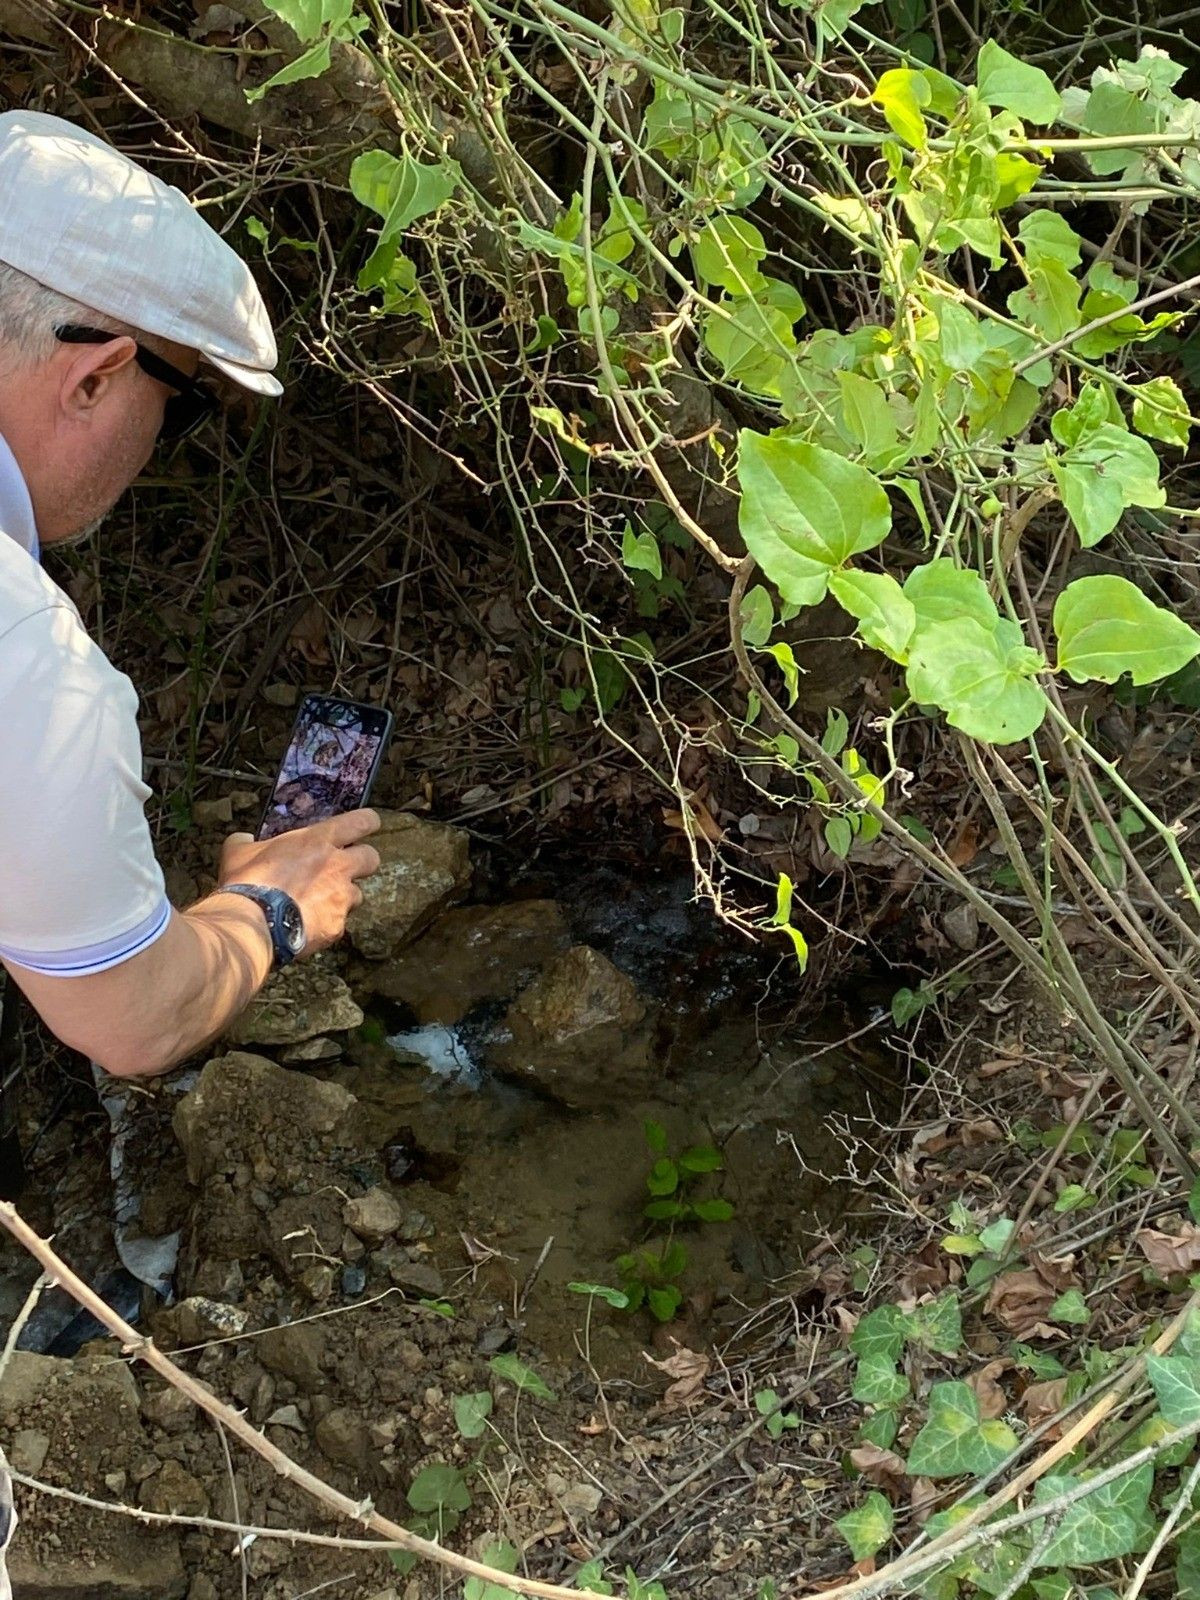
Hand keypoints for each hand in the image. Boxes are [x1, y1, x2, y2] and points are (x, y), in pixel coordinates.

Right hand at [217, 810, 381, 953]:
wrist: (252, 923)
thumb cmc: (246, 882)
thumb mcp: (238, 852)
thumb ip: (246, 841)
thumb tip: (243, 838)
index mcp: (318, 841)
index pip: (362, 821)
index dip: (368, 822)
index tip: (366, 825)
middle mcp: (338, 866)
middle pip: (372, 857)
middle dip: (363, 862)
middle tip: (345, 868)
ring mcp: (341, 898)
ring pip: (358, 894)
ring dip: (344, 897)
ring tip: (320, 903)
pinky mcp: (337, 926)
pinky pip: (340, 922)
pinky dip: (328, 923)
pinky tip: (308, 926)